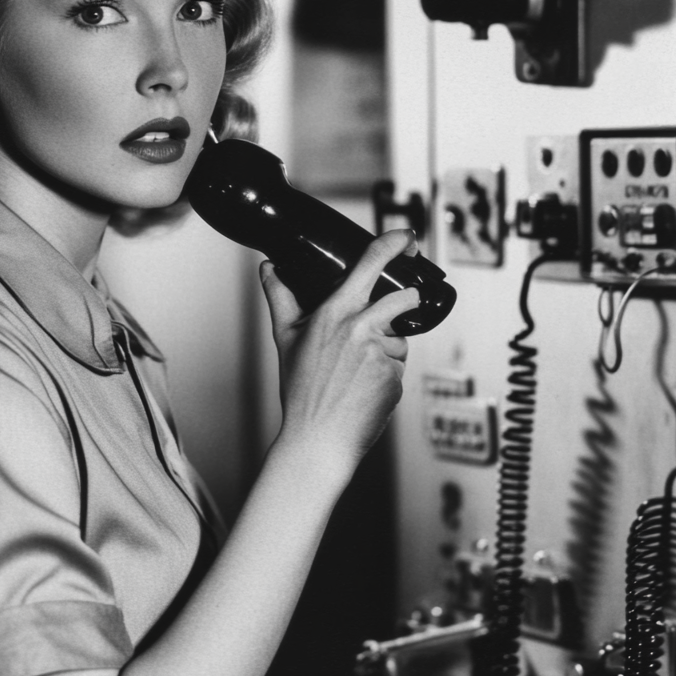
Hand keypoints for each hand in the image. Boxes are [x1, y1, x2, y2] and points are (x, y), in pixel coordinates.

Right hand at [259, 229, 420, 477]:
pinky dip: (387, 375)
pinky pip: (399, 367)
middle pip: (404, 299)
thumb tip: (268, 268)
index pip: (371, 264)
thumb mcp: (285, 338)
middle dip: (407, 302)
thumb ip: (280, 297)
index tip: (406, 237)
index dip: (394, 243)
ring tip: (358, 372)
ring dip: (388, 350)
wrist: (317, 438)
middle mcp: (361, 328)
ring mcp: (381, 354)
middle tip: (394, 314)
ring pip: (400, 339)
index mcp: (336, 312)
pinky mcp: (395, 377)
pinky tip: (364, 389)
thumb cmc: (301, 390)